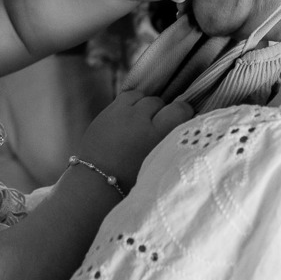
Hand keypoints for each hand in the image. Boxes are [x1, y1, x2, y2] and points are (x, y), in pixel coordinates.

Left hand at [75, 89, 194, 189]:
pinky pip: (125, 97)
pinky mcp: (106, 112)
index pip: (179, 109)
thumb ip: (170, 143)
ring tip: (142, 121)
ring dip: (144, 105)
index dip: (184, 112)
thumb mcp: (158, 162)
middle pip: (158, 102)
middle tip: (157, 128)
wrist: (96, 183)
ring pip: (141, 96)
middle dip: (161, 112)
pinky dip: (130, 104)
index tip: (184, 120)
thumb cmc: (132, 180)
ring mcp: (120, 112)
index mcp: (155, 134)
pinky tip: (129, 118)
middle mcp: (138, 118)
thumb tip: (182, 130)